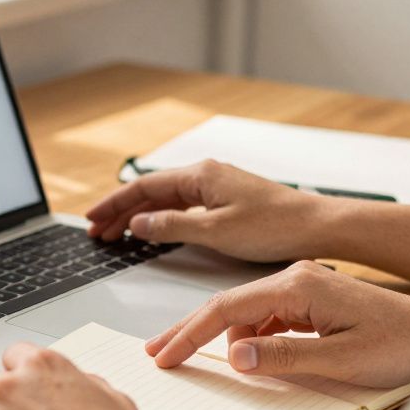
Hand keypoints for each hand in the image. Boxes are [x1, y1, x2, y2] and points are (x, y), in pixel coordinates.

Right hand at [84, 159, 327, 262]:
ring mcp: (216, 187)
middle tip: (96, 231)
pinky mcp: (227, 201)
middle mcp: (206, 175)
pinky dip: (161, 217)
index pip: (143, 187)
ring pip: (165, 199)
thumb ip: (173, 226)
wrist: (318, 226)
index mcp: (200, 175)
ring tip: (117, 234)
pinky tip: (153, 230)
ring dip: (139, 215)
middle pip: (151, 191)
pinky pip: (182, 206)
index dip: (114, 204)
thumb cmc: (275, 226)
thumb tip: (138, 222)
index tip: (91, 219)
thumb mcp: (216, 231)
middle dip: (120, 211)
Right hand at [148, 261, 409, 386]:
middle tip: (158, 352)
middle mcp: (296, 276)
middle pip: (228, 305)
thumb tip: (235, 357)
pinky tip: (251, 356)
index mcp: (298, 284)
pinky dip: (253, 337)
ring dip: (227, 339)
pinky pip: (268, 315)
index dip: (190, 334)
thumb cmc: (400, 345)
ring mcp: (303, 284)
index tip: (165, 355)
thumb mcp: (339, 361)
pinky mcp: (311, 296)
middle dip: (191, 331)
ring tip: (205, 362)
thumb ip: (283, 357)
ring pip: (247, 312)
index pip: (227, 309)